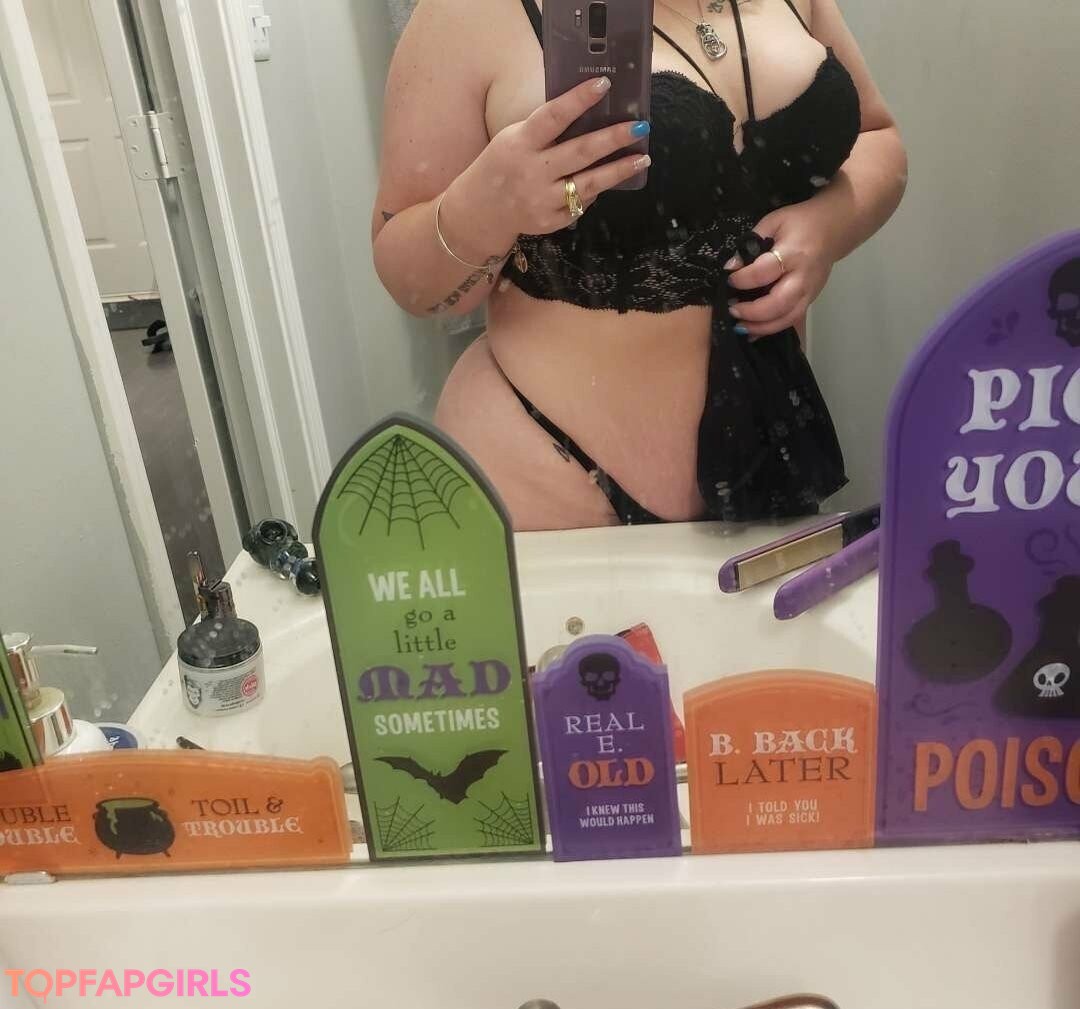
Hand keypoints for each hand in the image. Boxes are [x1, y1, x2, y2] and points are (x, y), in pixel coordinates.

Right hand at [444, 77, 650, 255]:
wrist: (479, 210)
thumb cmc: (503, 165)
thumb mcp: (513, 139)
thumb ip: (544, 130)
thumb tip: (588, 112)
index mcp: (521, 142)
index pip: (553, 117)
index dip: (578, 100)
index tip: (604, 84)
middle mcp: (532, 172)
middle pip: (580, 152)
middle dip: (613, 138)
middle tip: (641, 126)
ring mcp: (542, 200)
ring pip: (588, 184)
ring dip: (618, 171)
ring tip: (642, 158)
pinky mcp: (549, 221)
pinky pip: (580, 204)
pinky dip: (595, 191)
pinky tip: (609, 181)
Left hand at [724, 201, 839, 338]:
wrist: (836, 227)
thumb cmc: (802, 222)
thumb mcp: (774, 221)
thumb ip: (751, 242)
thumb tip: (731, 267)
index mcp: (794, 253)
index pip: (764, 272)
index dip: (743, 279)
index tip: (729, 279)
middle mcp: (803, 277)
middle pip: (778, 304)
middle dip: (751, 312)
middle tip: (732, 310)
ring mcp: (810, 292)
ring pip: (786, 318)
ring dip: (760, 327)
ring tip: (739, 326)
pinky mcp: (810, 301)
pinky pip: (790, 321)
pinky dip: (770, 329)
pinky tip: (753, 333)